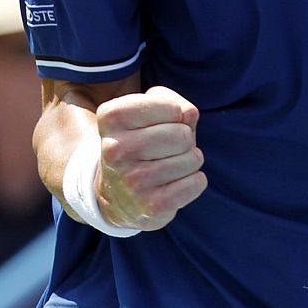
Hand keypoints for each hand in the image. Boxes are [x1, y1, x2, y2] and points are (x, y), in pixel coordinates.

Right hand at [93, 85, 206, 230]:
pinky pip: (196, 182)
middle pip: (183, 134)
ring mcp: (133, 180)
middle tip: (166, 149)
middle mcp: (116, 149)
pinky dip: (193, 181)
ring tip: (167, 167)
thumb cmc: (139, 142)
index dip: (175, 114)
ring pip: (193, 158)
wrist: (114, 195)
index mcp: (111, 118)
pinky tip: (172, 184)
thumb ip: (172, 102)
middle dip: (184, 139)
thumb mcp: (146, 112)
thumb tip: (189, 115)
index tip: (159, 125)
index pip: (172, 107)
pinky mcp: (151, 206)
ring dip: (188, 161)